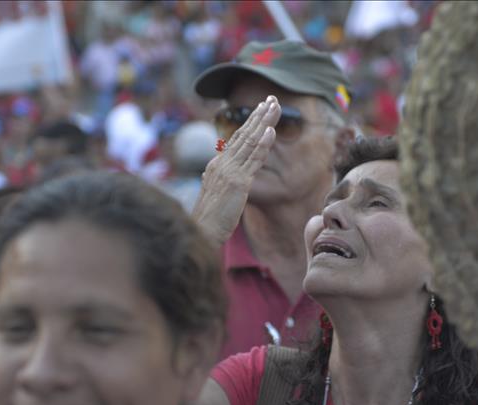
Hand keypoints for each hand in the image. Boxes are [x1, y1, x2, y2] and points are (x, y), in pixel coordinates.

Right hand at [191, 95, 279, 244]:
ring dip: (265, 122)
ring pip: (250, 142)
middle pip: (244, 134)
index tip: (262, 109)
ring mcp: (230, 171)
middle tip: (272, 98)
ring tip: (276, 106)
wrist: (202, 232)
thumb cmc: (208, 219)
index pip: (237, 139)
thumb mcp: (213, 193)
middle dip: (260, 115)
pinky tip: (271, 131)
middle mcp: (222, 163)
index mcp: (218, 165)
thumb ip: (216, 179)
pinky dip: (263, 144)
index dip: (251, 122)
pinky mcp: (238, 182)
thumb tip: (212, 170)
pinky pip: (253, 160)